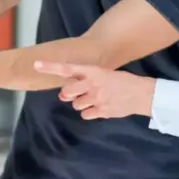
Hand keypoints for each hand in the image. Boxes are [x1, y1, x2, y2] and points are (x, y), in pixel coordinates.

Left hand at [34, 61, 155, 119]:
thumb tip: (64, 93)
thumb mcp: (103, 73)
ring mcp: (97, 98)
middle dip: (68, 93)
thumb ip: (84, 80)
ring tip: (95, 98)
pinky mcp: (101, 111)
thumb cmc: (121, 81)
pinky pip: (85, 114)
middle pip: (67, 91)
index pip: (67, 68)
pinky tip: (100, 107)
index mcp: (93, 71)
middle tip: (77, 92)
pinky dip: (89, 112)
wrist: (141, 94)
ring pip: (76, 104)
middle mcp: (92, 84)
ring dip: (81, 103)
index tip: (36, 64)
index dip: (50, 67)